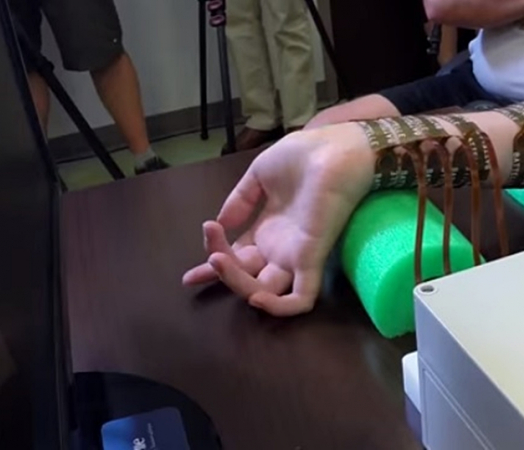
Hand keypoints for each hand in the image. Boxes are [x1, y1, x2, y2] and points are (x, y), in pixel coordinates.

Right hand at [182, 125, 375, 315]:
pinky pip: (300, 298)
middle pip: (244, 276)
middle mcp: (280, 248)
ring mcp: (296, 256)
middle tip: (209, 253)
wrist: (334, 149)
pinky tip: (255, 297)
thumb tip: (220, 224)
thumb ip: (239, 201)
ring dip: (236, 283)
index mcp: (267, 229)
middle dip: (219, 273)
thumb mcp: (259, 174)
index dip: (213, 269)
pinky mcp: (313, 259)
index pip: (237, 258)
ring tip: (218, 258)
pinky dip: (278, 306)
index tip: (189, 277)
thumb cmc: (303, 156)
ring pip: (263, 291)